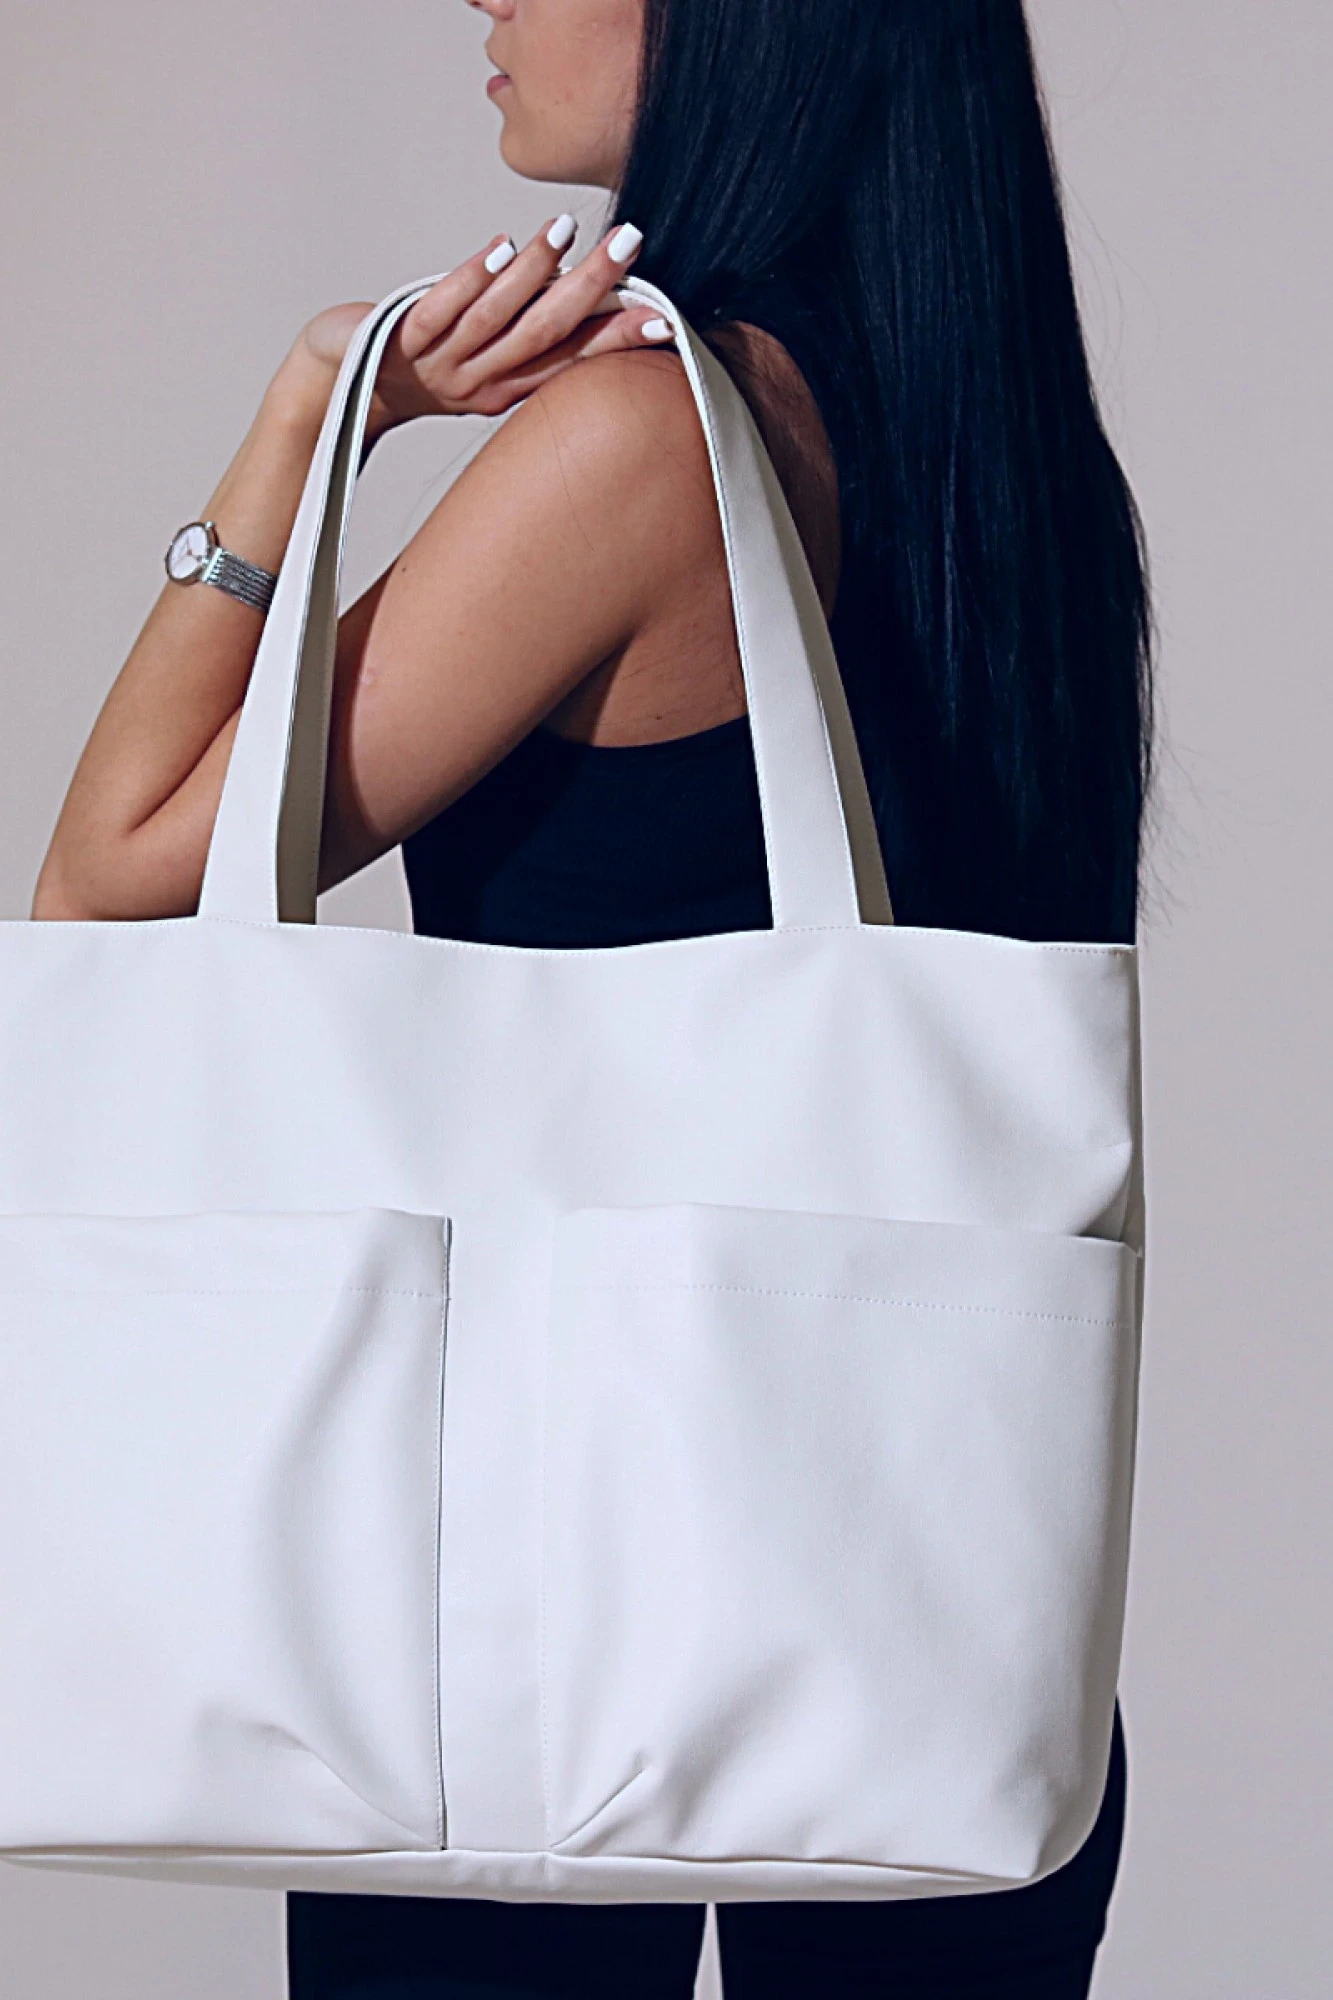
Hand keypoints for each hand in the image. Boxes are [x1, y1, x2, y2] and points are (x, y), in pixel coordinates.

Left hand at [279, 217, 672, 439]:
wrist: (342, 386)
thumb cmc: (423, 365)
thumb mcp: (486, 360)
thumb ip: (532, 335)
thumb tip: (591, 295)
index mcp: (508, 388)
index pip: (572, 360)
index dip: (617, 338)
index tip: (663, 315)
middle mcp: (481, 380)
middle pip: (545, 334)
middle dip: (590, 289)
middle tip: (630, 245)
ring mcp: (442, 361)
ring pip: (498, 318)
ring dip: (534, 273)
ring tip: (567, 230)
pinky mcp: (401, 336)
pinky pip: (442, 308)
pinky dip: (472, 278)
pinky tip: (499, 246)